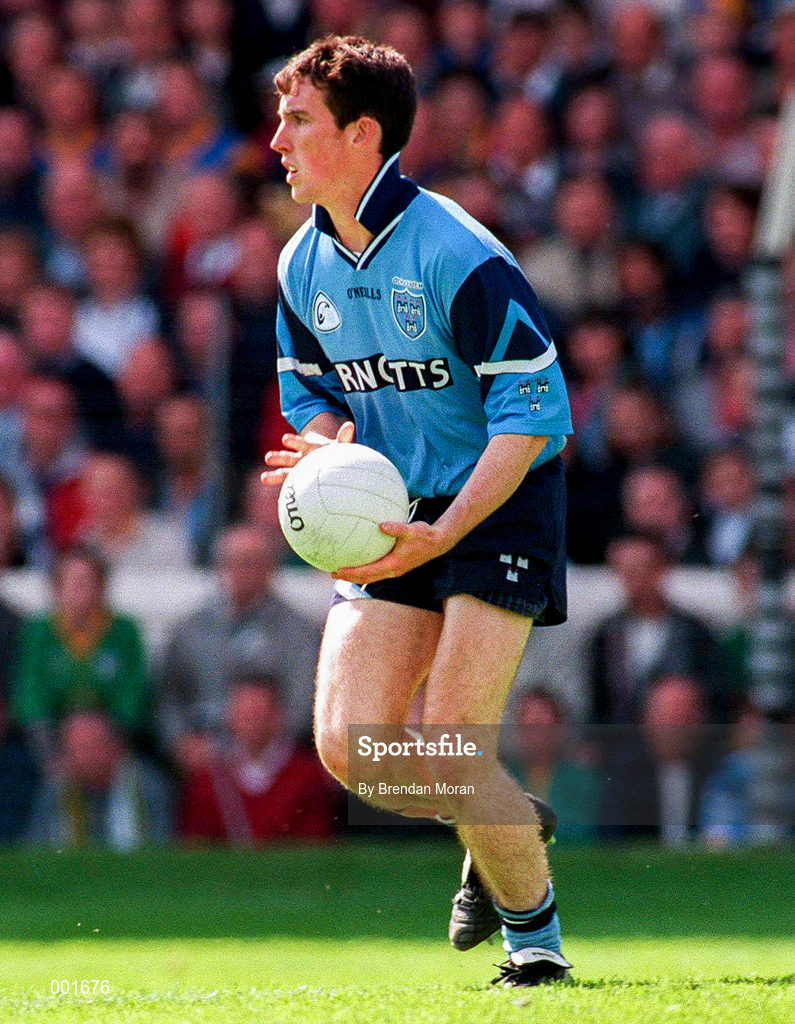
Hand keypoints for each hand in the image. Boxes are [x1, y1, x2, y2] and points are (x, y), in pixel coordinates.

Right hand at [260, 421, 354, 485]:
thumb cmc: (334, 453)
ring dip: (275, 475)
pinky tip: (269, 485)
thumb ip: (343, 437)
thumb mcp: (339, 445)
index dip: (294, 442)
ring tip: (263, 478)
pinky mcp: (299, 479)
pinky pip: (289, 483)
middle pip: (289, 458)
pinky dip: (281, 485)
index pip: (302, 444)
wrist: (331, 462)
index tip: (285, 439)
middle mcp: (301, 458)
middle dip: (279, 457)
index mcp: (310, 448)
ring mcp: (299, 469)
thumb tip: (350, 425)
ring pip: (286, 472)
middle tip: (267, 457)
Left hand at [332, 520, 452, 583]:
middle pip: (366, 578)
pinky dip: (365, 569)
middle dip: (349, 577)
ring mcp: (394, 570)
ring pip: (371, 576)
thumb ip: (396, 528)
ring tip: (341, 570)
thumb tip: (381, 524)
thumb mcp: (411, 530)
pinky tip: (359, 559)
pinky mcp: (396, 566)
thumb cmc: (424, 535)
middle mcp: (392, 571)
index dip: (351, 572)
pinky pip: (376, 570)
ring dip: (356, 575)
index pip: (367, 572)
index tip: (337, 570)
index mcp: (393, 565)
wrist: (438, 543)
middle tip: (331, 572)